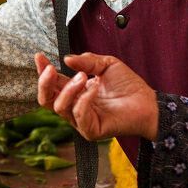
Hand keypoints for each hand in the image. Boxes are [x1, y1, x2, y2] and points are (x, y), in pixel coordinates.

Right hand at [35, 52, 158, 140]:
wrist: (148, 102)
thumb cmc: (128, 86)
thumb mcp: (106, 64)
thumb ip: (86, 60)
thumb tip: (66, 58)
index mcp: (74, 92)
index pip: (51, 84)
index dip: (42, 71)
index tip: (39, 56)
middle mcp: (74, 107)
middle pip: (46, 100)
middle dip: (45, 83)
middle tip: (51, 68)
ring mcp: (81, 120)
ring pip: (59, 107)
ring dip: (68, 89)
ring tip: (83, 77)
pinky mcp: (91, 130)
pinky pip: (78, 115)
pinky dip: (84, 99)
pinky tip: (95, 88)